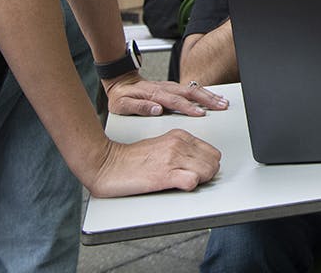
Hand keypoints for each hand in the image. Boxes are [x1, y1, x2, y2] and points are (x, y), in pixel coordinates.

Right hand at [86, 131, 221, 196]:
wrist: (106, 164)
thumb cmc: (131, 159)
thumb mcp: (162, 145)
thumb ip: (181, 150)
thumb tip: (199, 162)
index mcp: (180, 135)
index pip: (212, 152)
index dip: (207, 165)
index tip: (197, 172)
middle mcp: (179, 144)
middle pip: (213, 162)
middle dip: (207, 174)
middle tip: (192, 179)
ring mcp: (172, 158)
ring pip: (208, 171)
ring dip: (200, 181)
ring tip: (184, 183)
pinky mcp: (165, 175)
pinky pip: (192, 181)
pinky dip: (190, 186)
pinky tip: (179, 186)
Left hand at [104, 74, 228, 116]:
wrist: (121, 82)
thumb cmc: (121, 97)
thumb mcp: (122, 105)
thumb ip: (139, 107)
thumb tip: (156, 109)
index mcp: (154, 94)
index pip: (174, 101)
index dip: (188, 107)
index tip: (200, 113)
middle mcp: (164, 88)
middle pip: (190, 92)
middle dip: (207, 99)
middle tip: (220, 106)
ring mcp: (170, 86)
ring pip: (193, 89)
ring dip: (209, 95)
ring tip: (222, 101)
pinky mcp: (172, 87)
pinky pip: (191, 88)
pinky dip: (204, 92)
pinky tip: (212, 96)